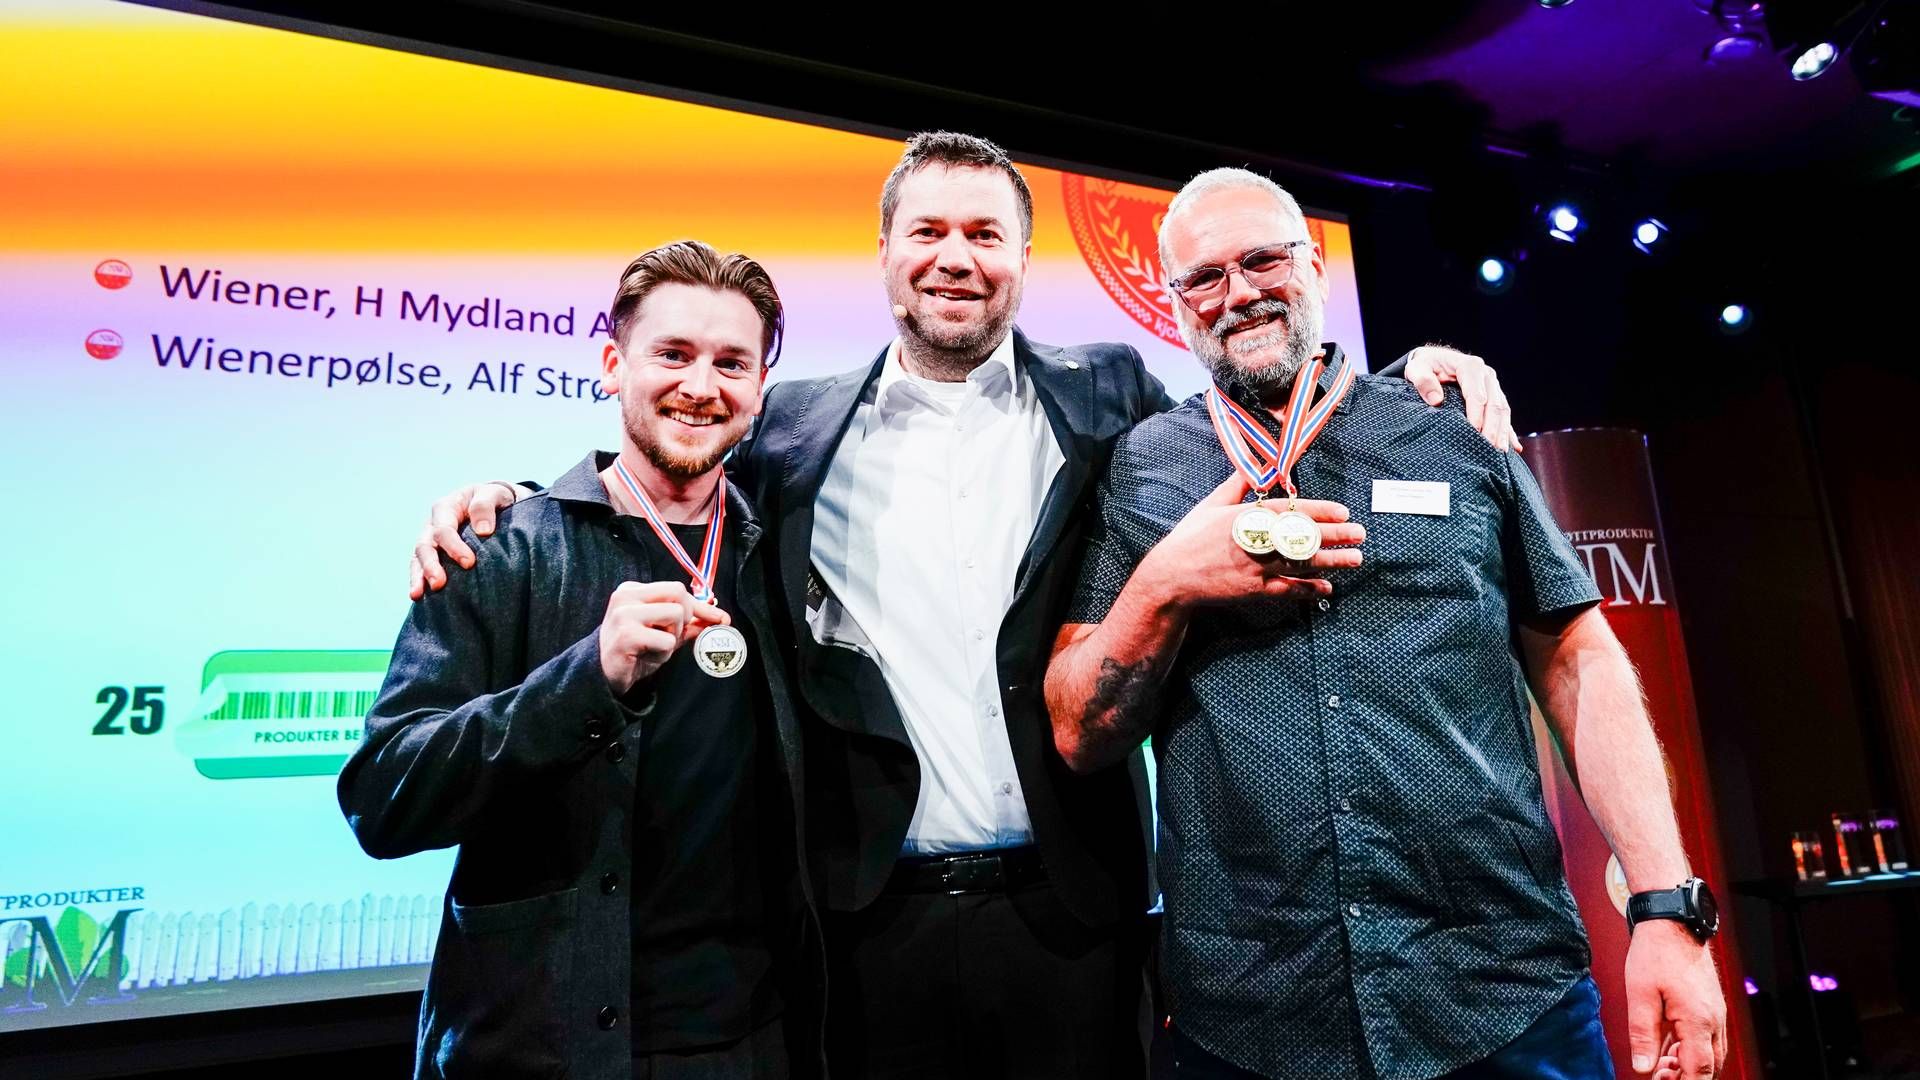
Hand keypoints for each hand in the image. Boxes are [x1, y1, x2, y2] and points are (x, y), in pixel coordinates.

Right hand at [408, 481, 523, 599]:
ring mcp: (431, 539)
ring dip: (418, 576)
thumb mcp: (493, 494)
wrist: (494, 503)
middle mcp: (433, 524)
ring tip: (417, 594)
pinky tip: (416, 596)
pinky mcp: (434, 553)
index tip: (469, 563)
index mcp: (446, 507)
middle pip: (425, 545)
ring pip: (418, 558)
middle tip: (439, 584)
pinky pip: (420, 567)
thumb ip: (485, 506)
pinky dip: (418, 580)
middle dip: (430, 565)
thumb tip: (483, 531)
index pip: (444, 530)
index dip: (454, 547)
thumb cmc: (494, 498)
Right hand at [599, 580, 730, 693]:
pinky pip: (667, 641)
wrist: (603, 676)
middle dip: (686, 617)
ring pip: (676, 614)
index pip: (676, 588)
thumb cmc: (634, 652)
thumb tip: (720, 619)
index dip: (700, 606)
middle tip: (673, 635)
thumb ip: (688, 624)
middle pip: (678, 593)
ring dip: (673, 637)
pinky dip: (663, 653)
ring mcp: (624, 614)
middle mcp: (626, 596)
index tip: (721, 618)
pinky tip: (646, 657)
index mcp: (632, 590)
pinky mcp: (627, 635)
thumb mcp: (663, 634)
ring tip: (654, 647)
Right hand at [1140, 472, 1364, 607]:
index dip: (1318, 511)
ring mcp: (1255, 568)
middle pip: (1302, 537)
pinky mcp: (1253, 591)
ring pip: (1300, 564)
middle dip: (1335, 536)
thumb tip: (1254, 466)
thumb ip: (1236, 486)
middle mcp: (1253, 541)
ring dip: (1331, 561)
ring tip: (1355, 558)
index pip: (1289, 511)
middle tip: (1360, 533)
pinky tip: (1328, 588)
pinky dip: (1308, 589)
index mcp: (1244, 517)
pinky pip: (1287, 590)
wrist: (1171, 577)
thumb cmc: (1190, 537)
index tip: (1342, 511)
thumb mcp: (1210, 505)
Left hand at [1401, 346, 1520, 452]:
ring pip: (1503, 410)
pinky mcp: (1494, 396)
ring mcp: (1492, 386)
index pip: (1477, 396)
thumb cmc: (1425, 366)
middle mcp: (1486, 375)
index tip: (1473, 434)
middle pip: (1494, 404)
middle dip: (1493, 428)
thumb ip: (1423, 381)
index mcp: (1470, 367)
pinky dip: (1508, 431)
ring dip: (1502, 432)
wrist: (1434, 361)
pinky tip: (1514, 447)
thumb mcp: (1417, 369)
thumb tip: (1436, 400)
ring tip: (1500, 452)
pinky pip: (1504, 415)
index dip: (1477, 416)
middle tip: (1489, 449)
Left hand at [1625, 920, 1727, 1077]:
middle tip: (1658, 1076)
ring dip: (1689, 1066)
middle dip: (1687, 1078)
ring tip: (1660, 1066)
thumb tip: (1643, 1067)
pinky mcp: (1710, 1006)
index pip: (1699, 1069)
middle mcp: (1713, 1020)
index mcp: (1698, 1020)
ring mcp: (1715, 1013)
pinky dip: (1691, 1051)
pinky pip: (1707, 1039)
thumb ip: (1642, 1034)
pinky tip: (1669, 1050)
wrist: (1673, 923)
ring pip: (1711, 1055)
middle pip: (1709, 1067)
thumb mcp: (1640, 995)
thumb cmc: (1656, 953)